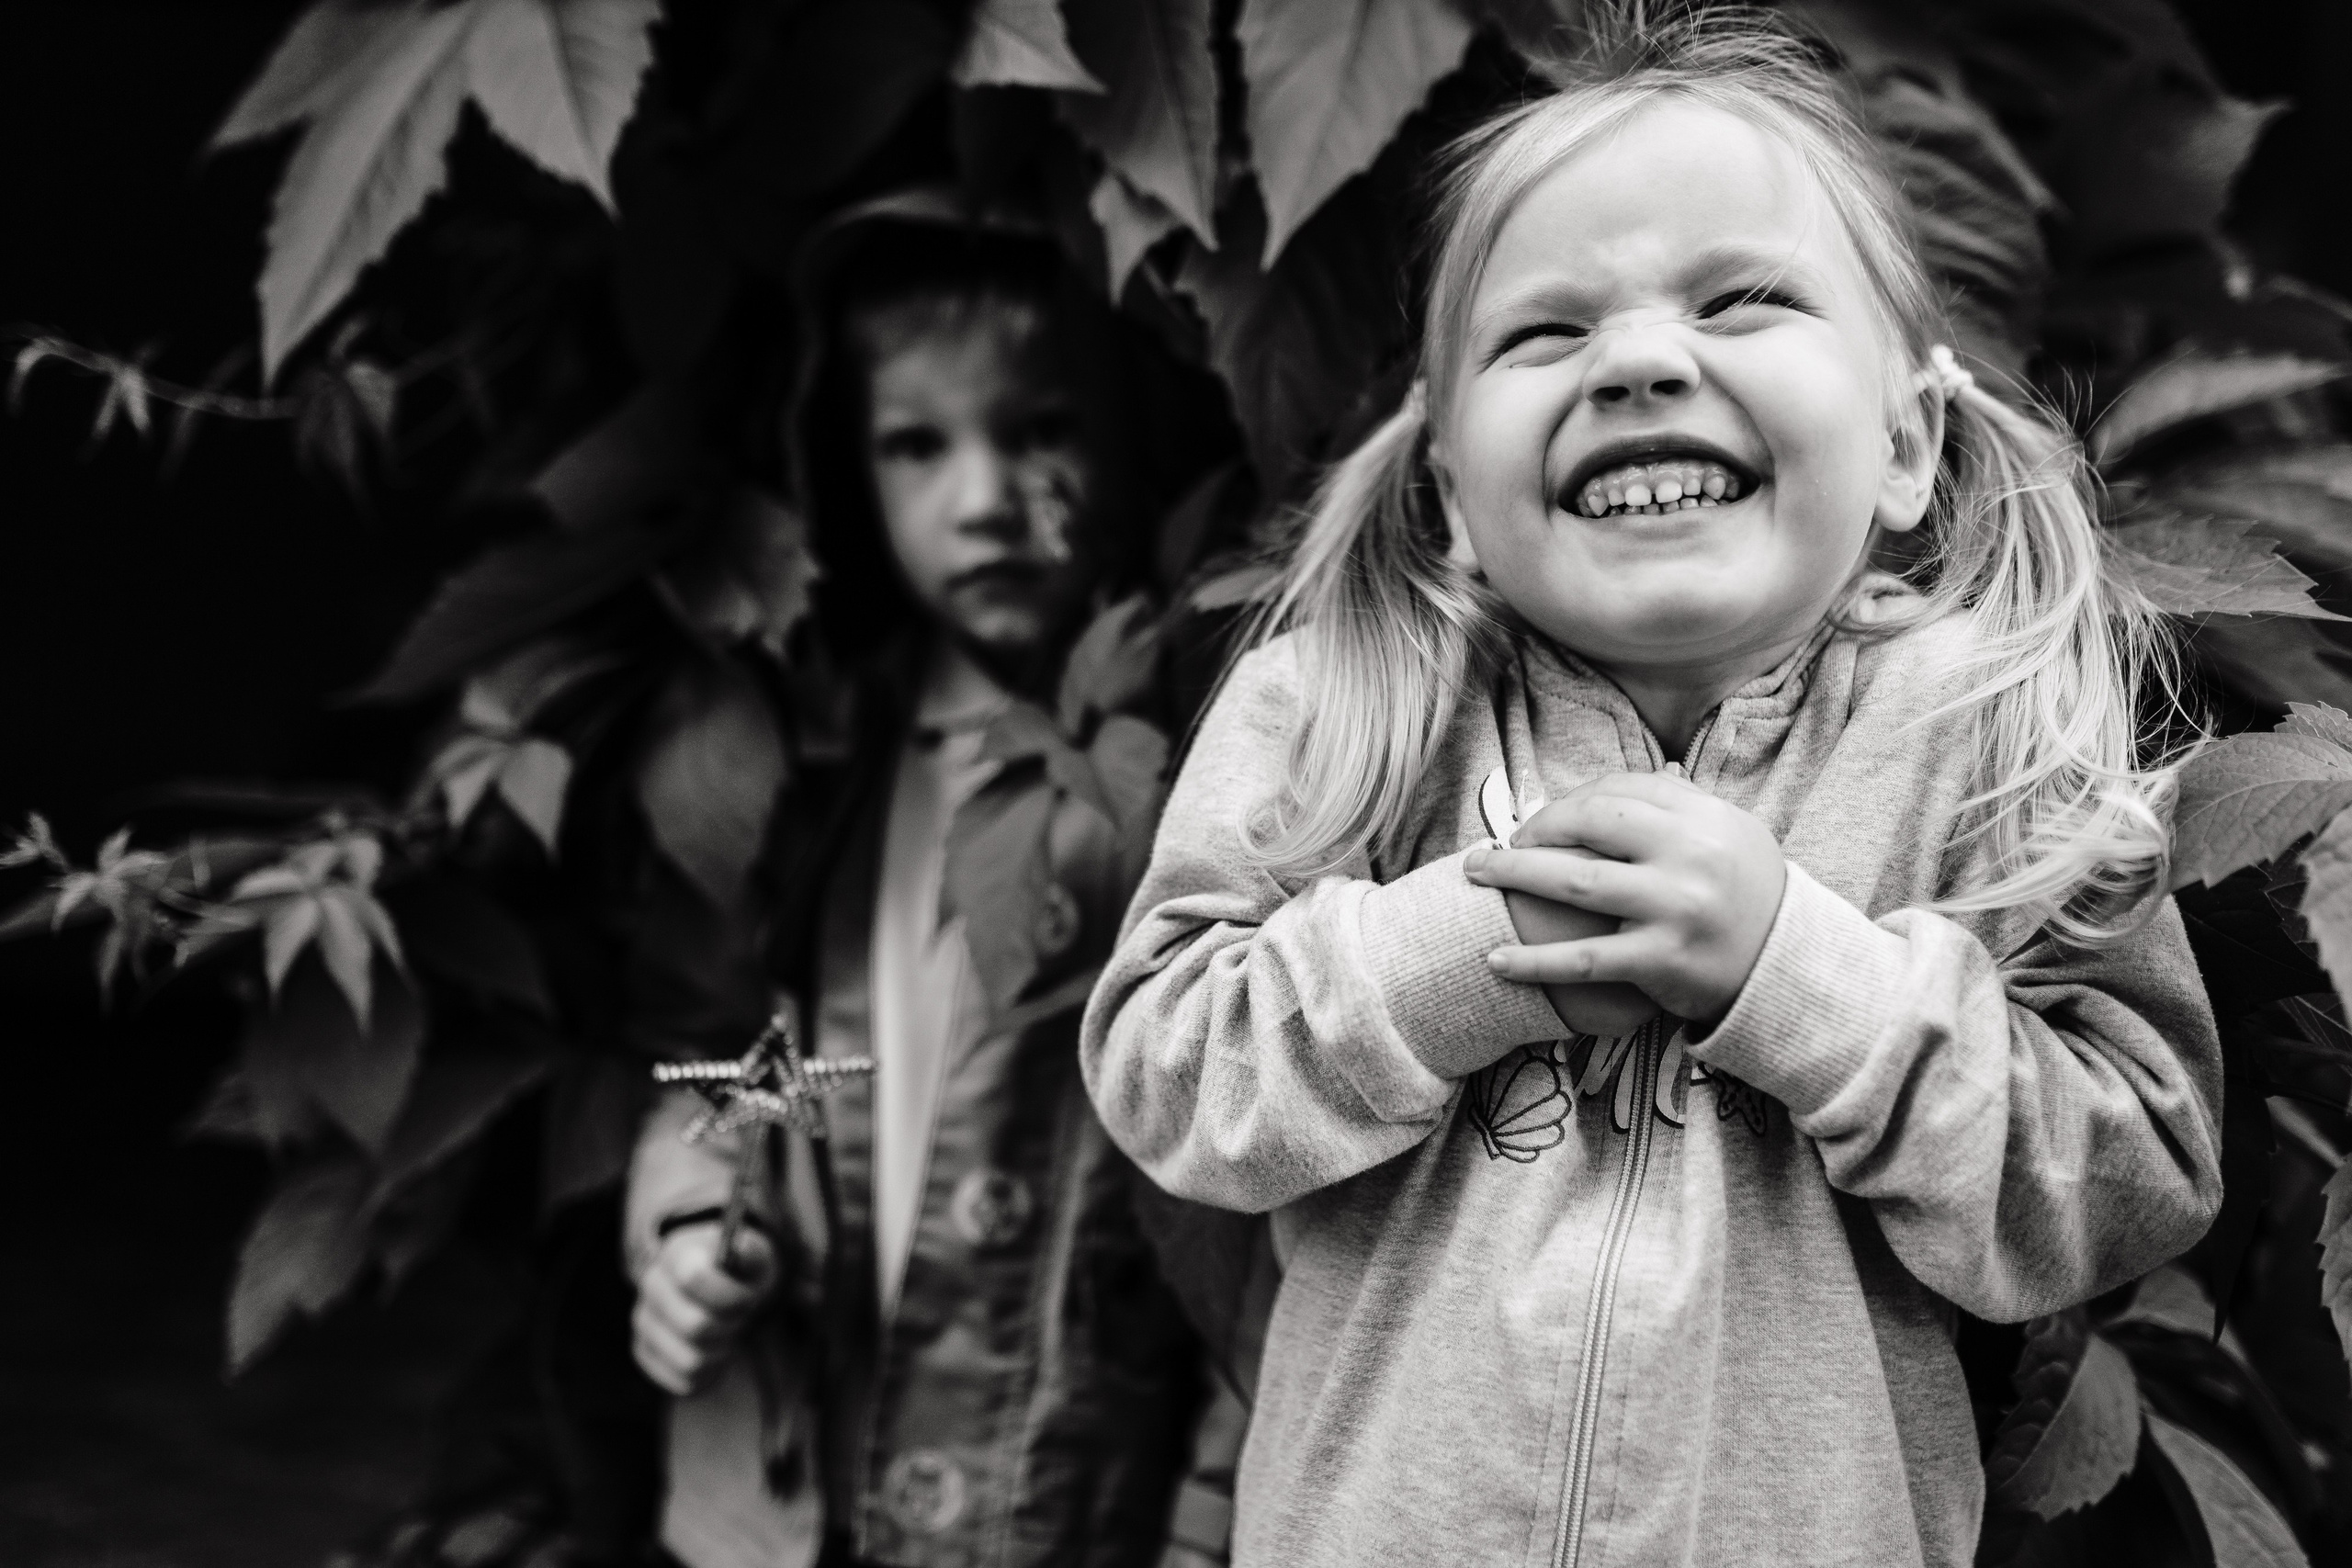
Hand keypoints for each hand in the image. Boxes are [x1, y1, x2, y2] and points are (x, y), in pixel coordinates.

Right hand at [631, 1222, 777, 1395]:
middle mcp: (651, 1286)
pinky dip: (712, 1373)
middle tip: (740, 1318)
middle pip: (695, 1326)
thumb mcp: (754, 1256)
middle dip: (731, 1326)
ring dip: (722, 1351)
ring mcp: (644, 1323)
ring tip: (726, 1333)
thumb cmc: (739, 1272)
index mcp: (676, 1254)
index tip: (748, 1299)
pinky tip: (714, 1351)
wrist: (718, 1286)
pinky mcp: (645, 1354)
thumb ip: (751, 1253)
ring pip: (691, 1361)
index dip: (730, 1295)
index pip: (693, 1278)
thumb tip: (739, 1251)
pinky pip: (686, 1383)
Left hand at [1464, 772, 1785, 1025]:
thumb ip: (1680, 804)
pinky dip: (1533, 961)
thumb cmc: (1748, 893)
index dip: (1568, 801)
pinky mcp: (1660, 960)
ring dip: (1513, 875)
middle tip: (1499, 843)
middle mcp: (1689, 855)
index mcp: (1703, 817)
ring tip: (1474, 874)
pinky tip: (1495, 959)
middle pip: (1590, 822)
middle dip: (1534, 828)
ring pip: (1574, 883)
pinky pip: (1583, 959)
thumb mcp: (1729, 833)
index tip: (1539, 820)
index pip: (1618, 791)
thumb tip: (1628, 777)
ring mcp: (1674, 907)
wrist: (1789, 967)